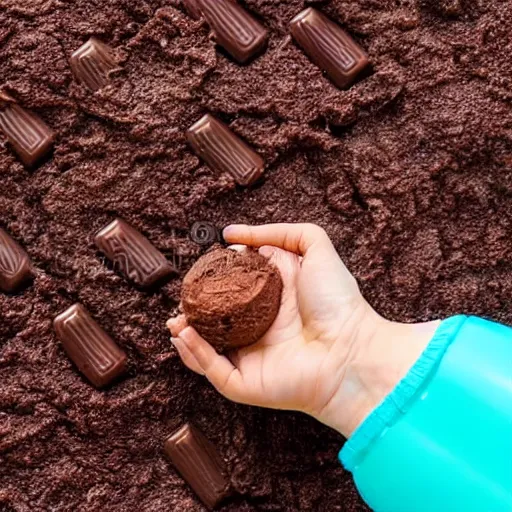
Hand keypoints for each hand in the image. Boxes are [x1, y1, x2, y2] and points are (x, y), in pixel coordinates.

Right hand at [168, 224, 439, 436]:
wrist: (350, 348)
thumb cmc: (336, 300)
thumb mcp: (314, 247)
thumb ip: (280, 232)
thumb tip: (234, 235)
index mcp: (271, 301)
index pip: (234, 289)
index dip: (214, 280)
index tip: (201, 268)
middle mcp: (259, 329)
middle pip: (216, 320)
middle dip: (194, 311)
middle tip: (182, 298)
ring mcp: (251, 357)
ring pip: (207, 349)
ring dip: (186, 335)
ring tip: (175, 321)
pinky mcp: (246, 382)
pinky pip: (212, 369)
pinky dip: (195, 354)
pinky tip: (185, 335)